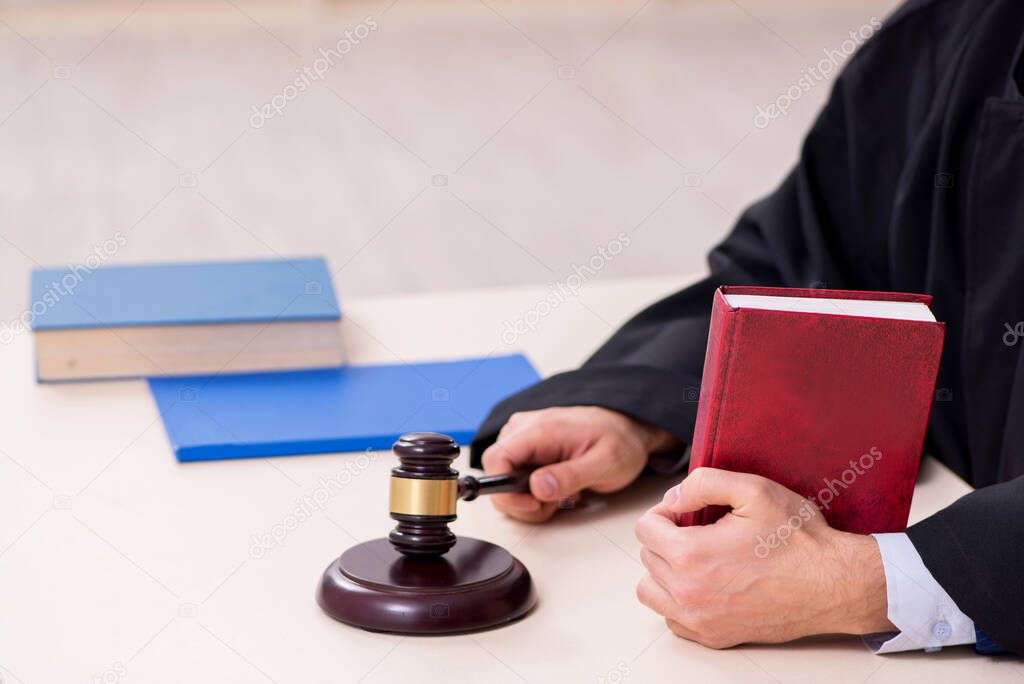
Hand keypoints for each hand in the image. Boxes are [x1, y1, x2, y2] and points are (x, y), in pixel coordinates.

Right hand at [481, 406, 678, 522]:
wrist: (628, 428)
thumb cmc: (620, 442)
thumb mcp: (605, 463)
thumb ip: (570, 476)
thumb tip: (536, 487)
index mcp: (541, 429)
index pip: (496, 460)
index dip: (505, 491)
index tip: (532, 505)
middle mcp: (526, 428)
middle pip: (495, 472)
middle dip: (519, 500)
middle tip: (552, 504)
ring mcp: (525, 436)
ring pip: (503, 477)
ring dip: (527, 498)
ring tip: (560, 495)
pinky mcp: (528, 446)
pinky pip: (514, 474)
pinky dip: (531, 491)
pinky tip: (555, 488)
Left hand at [634, 467, 893, 647]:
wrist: (835, 585)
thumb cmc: (798, 538)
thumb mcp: (754, 490)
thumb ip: (703, 484)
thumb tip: (672, 498)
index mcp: (690, 555)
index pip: (644, 528)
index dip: (665, 512)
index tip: (688, 512)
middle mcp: (687, 593)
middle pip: (647, 557)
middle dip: (666, 538)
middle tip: (701, 531)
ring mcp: (699, 620)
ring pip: (651, 590)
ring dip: (664, 571)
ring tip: (696, 557)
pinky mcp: (714, 637)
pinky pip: (672, 618)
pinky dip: (678, 601)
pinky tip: (705, 584)